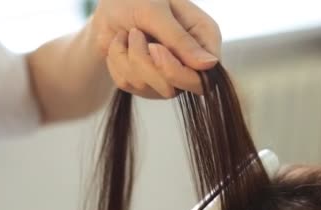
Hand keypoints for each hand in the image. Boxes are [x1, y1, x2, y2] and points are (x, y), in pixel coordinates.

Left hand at [92, 0, 221, 97]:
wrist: (109, 4)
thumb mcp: (157, 12)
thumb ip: (180, 40)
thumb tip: (210, 64)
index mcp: (204, 39)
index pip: (203, 78)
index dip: (177, 72)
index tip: (154, 48)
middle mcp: (189, 63)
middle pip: (173, 89)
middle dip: (146, 64)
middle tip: (135, 33)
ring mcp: (167, 76)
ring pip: (148, 88)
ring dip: (128, 58)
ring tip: (130, 33)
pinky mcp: (145, 82)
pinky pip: (129, 85)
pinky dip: (118, 62)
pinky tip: (121, 44)